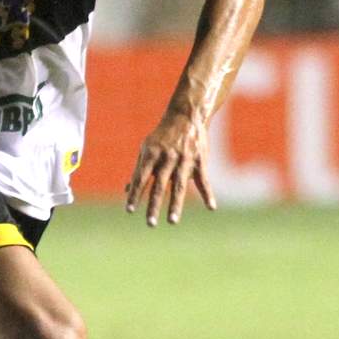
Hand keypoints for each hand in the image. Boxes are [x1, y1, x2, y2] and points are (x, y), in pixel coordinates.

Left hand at [120, 105, 214, 226]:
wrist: (186, 115)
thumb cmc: (162, 136)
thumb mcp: (147, 149)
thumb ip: (139, 170)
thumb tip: (127, 190)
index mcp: (151, 154)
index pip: (140, 178)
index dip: (135, 194)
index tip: (129, 210)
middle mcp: (167, 158)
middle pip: (159, 186)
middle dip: (153, 205)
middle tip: (150, 223)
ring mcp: (184, 159)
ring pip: (179, 186)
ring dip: (175, 205)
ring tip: (172, 221)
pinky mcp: (199, 160)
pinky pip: (203, 180)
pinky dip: (208, 194)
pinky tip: (211, 207)